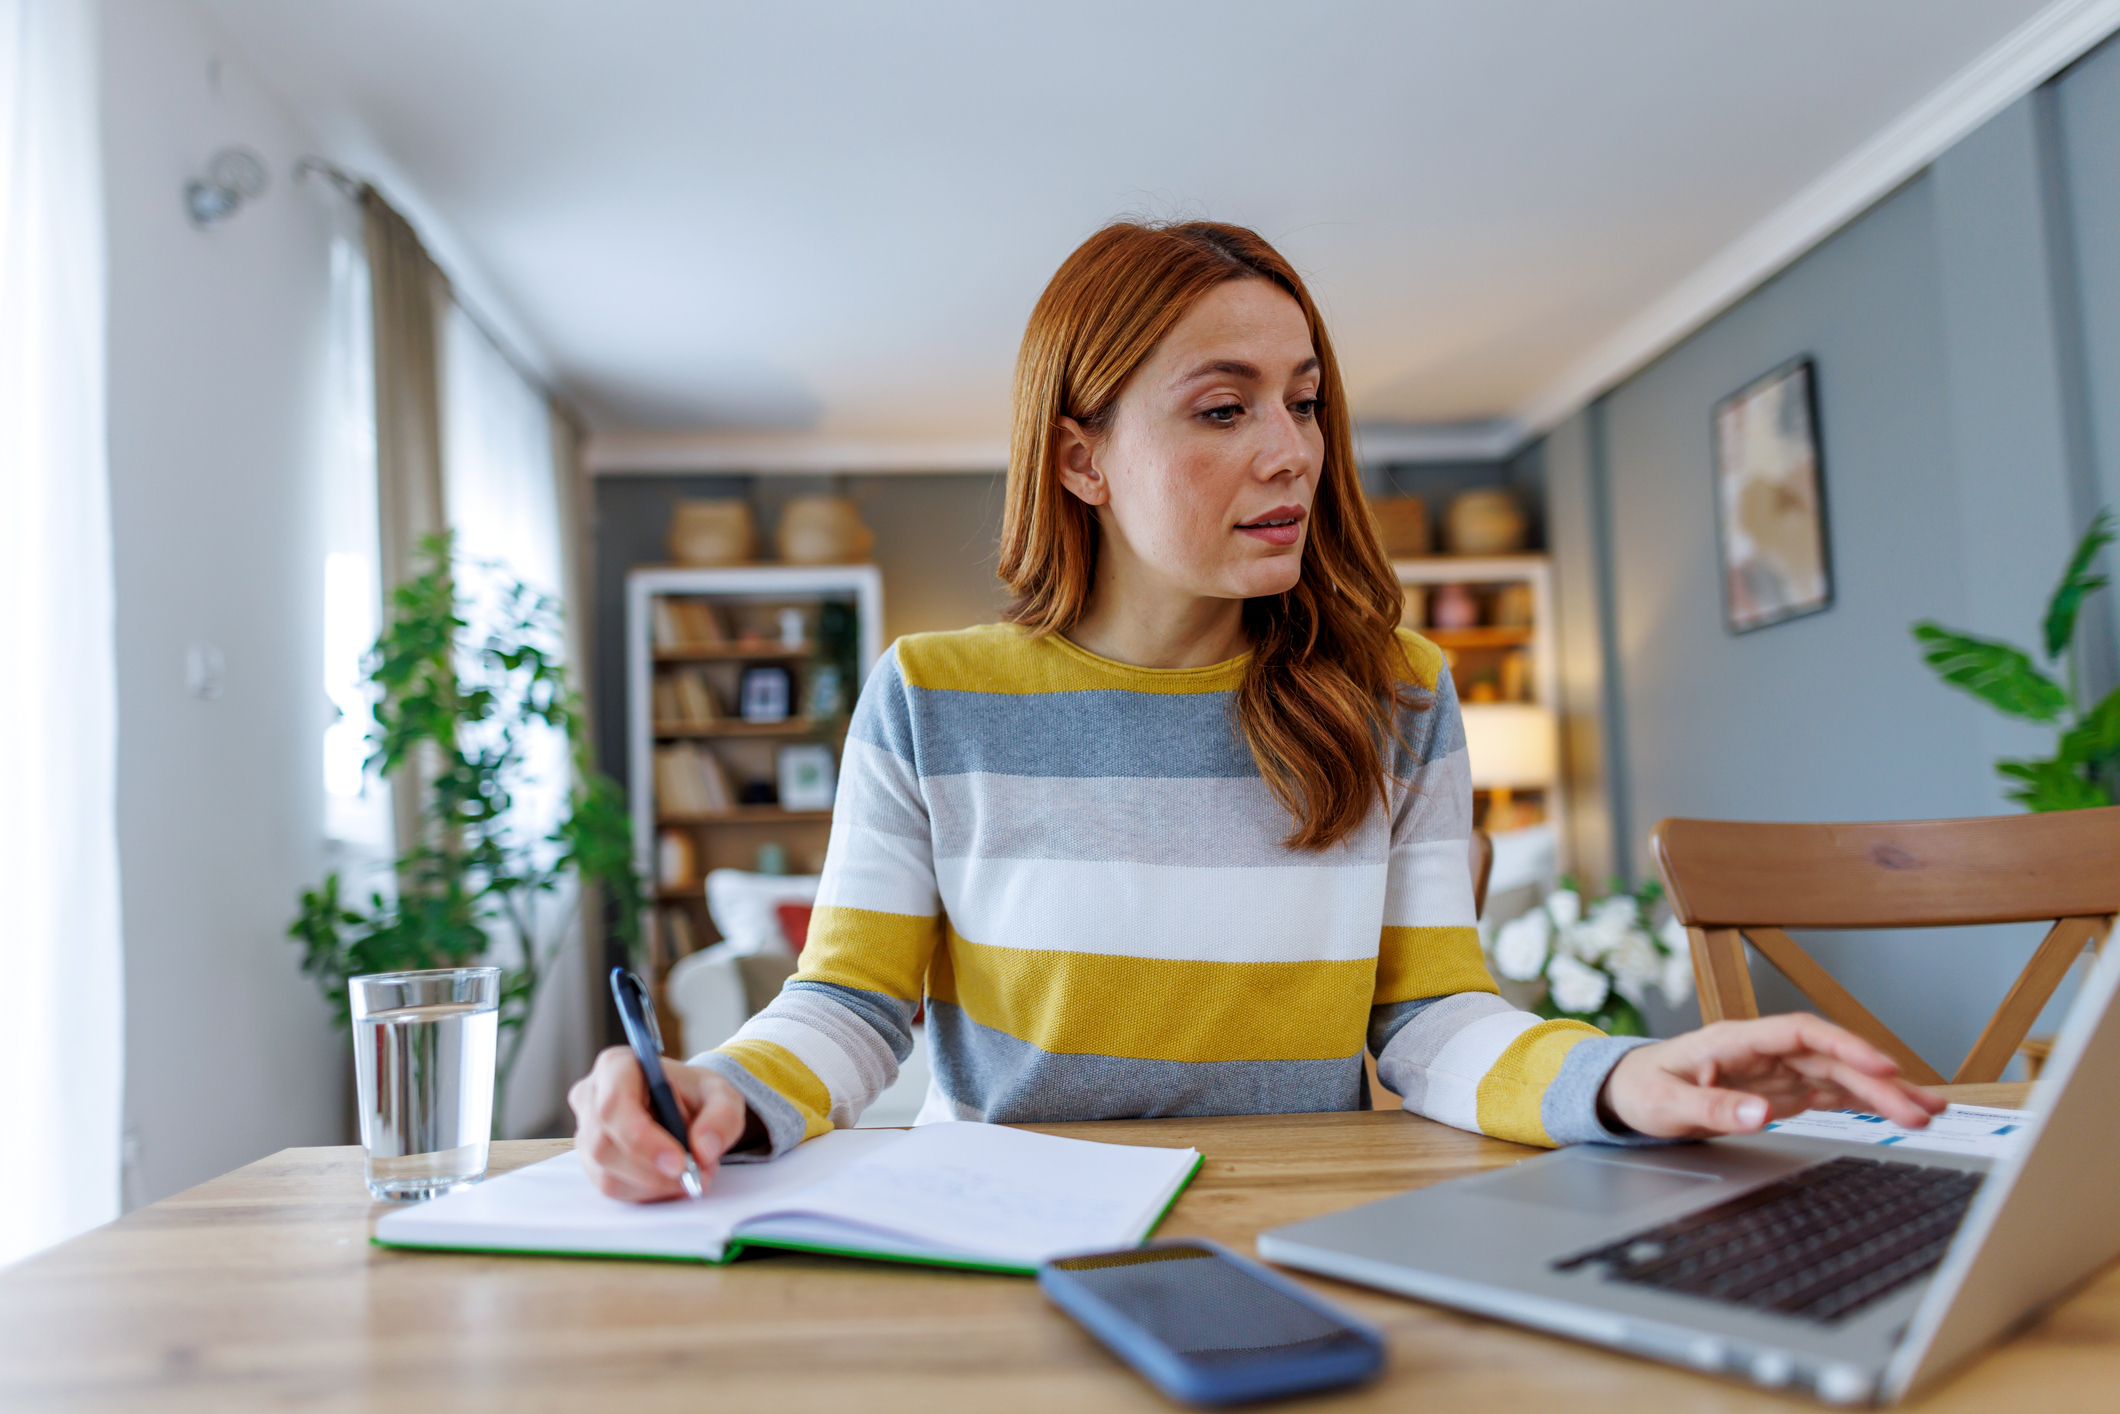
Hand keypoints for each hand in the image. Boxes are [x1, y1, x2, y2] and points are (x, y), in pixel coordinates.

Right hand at [568, 1046, 756, 1200]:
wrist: (686, 1106)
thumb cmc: (696, 1094)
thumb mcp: (722, 1094)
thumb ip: (722, 1116)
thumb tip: (703, 1149)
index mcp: (616, 1066)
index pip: (614, 1106)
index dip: (642, 1139)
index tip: (679, 1162)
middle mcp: (591, 1096)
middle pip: (604, 1145)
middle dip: (652, 1170)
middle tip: (694, 1176)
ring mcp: (585, 1131)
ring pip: (607, 1173)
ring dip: (653, 1184)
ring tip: (690, 1174)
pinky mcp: (591, 1160)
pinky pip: (612, 1187)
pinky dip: (647, 1192)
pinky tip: (670, 1180)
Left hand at [1599, 1014, 1947, 1139]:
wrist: (1625, 1092)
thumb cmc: (1640, 1090)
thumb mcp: (1666, 1104)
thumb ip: (1710, 1108)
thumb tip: (1760, 1113)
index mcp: (1735, 1040)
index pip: (1800, 1033)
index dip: (1844, 1045)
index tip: (1881, 1065)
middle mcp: (1762, 1051)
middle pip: (1829, 1057)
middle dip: (1878, 1081)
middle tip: (1922, 1109)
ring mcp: (1774, 1070)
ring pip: (1837, 1075)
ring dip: (1880, 1092)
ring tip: (1927, 1112)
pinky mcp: (1778, 1091)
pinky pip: (1827, 1092)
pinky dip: (1861, 1102)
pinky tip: (1895, 1111)